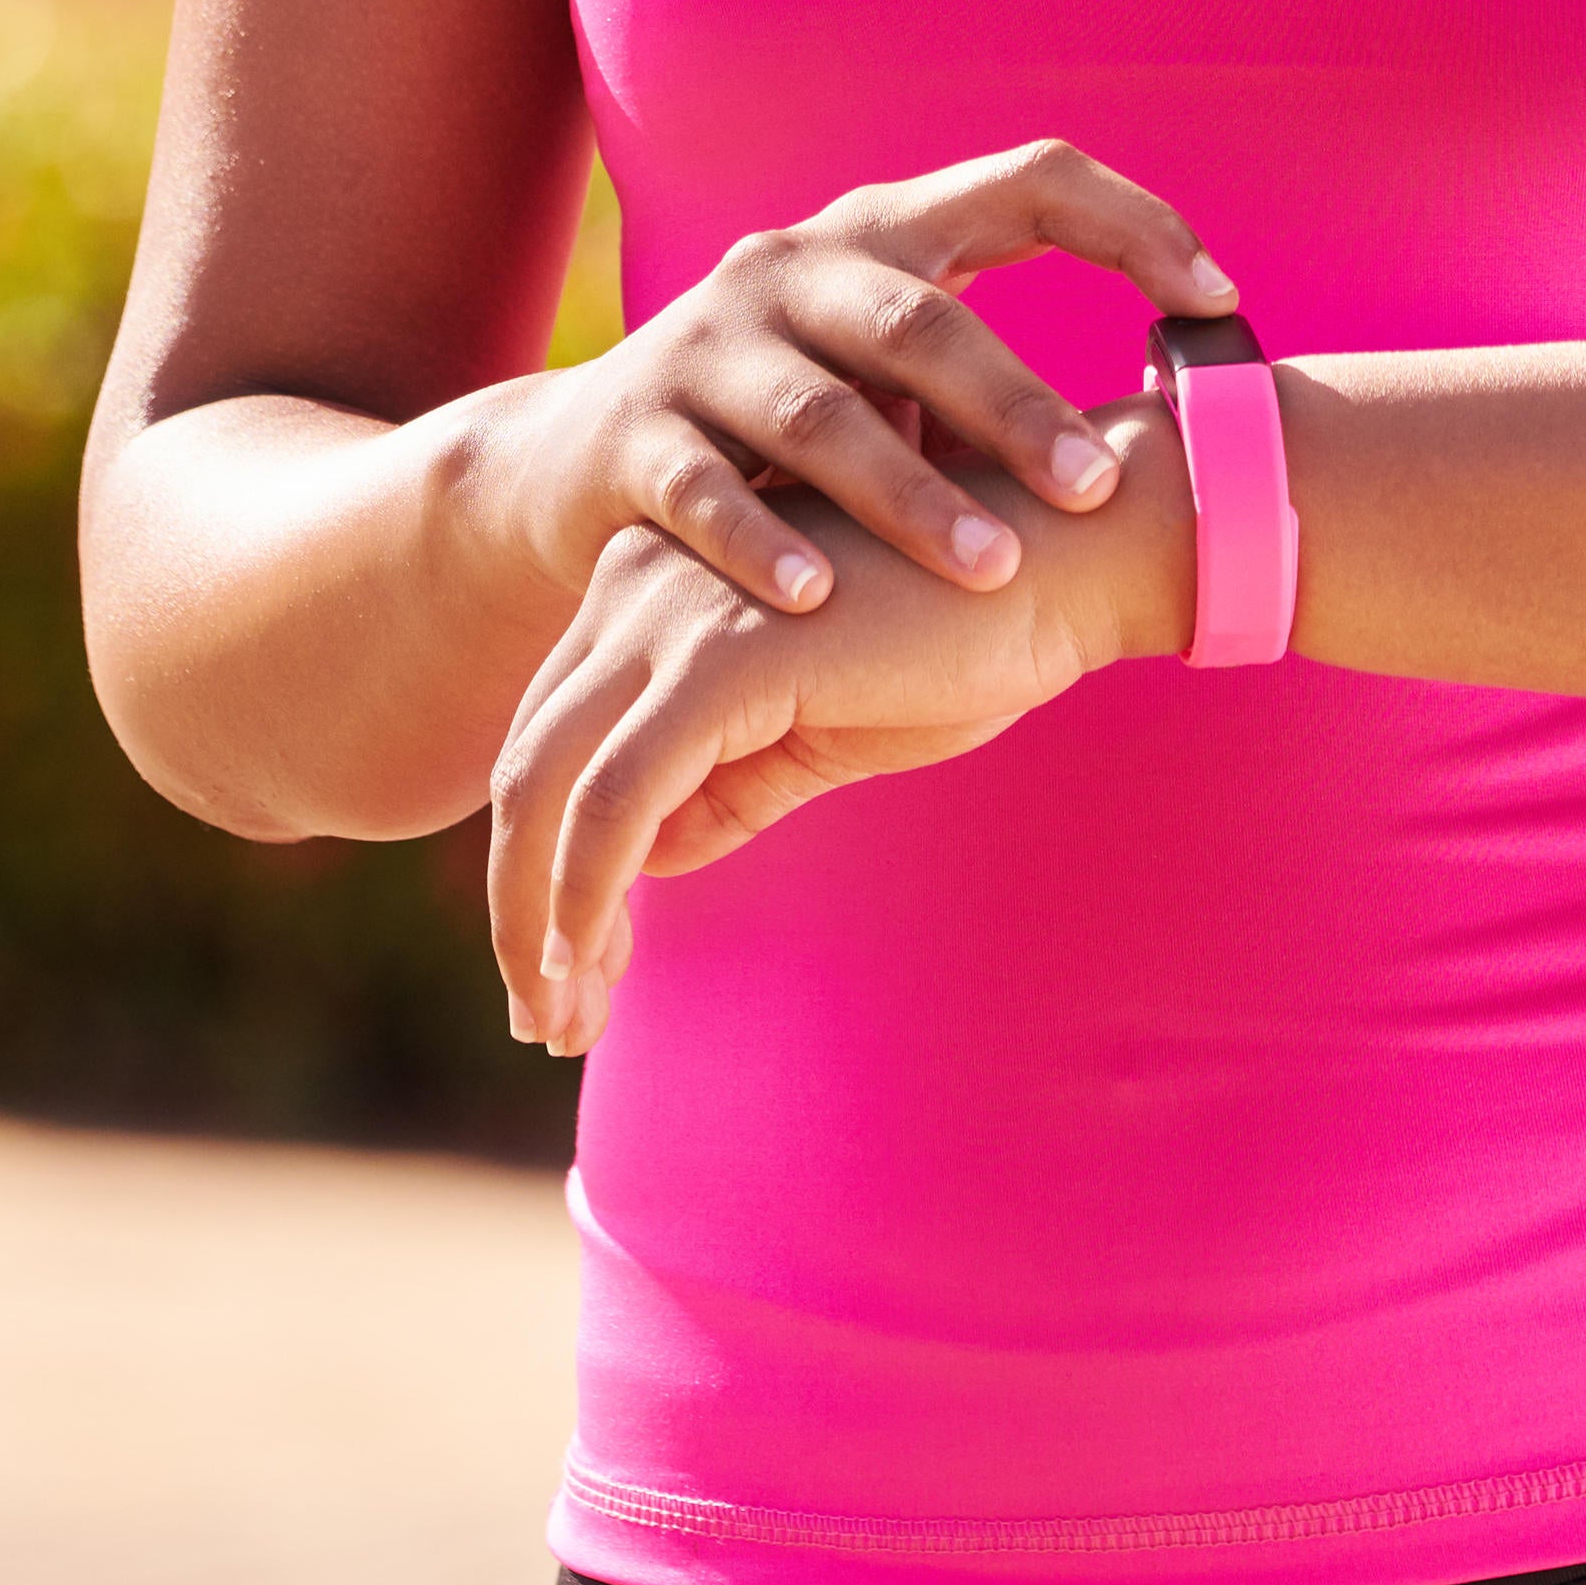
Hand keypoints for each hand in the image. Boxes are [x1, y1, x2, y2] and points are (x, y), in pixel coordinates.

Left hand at [488, 420, 1187, 1052]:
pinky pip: (619, 799)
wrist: (1064, 561)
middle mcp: (634, 586)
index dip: (544, 864)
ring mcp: (671, 616)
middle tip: (546, 1021)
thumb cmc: (960, 636)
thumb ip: (726, 783)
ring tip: (565, 1023)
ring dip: (541, 919)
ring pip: (549, 787)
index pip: (557, 740)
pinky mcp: (720, 660)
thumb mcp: (818, 727)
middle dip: (521, 904)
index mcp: (653, 588)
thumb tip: (640, 861)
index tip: (567, 971)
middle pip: (529, 765)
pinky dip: (589, 894)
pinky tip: (597, 970)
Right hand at [517, 138, 1229, 614]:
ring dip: (909, 497)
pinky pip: (703, 486)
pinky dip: (762, 542)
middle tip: (1099, 489)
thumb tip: (1191, 439)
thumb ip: (990, 389)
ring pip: (819, 415)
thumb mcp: (886, 382)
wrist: (575, 470)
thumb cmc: (787, 438)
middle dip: (1017, 406)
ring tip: (990, 571)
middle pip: (920, 318)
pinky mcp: (633, 430)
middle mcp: (792, 268)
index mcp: (881, 235)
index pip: (1025, 183)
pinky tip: (818, 597)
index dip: (1130, 223)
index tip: (1217, 297)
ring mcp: (705, 344)